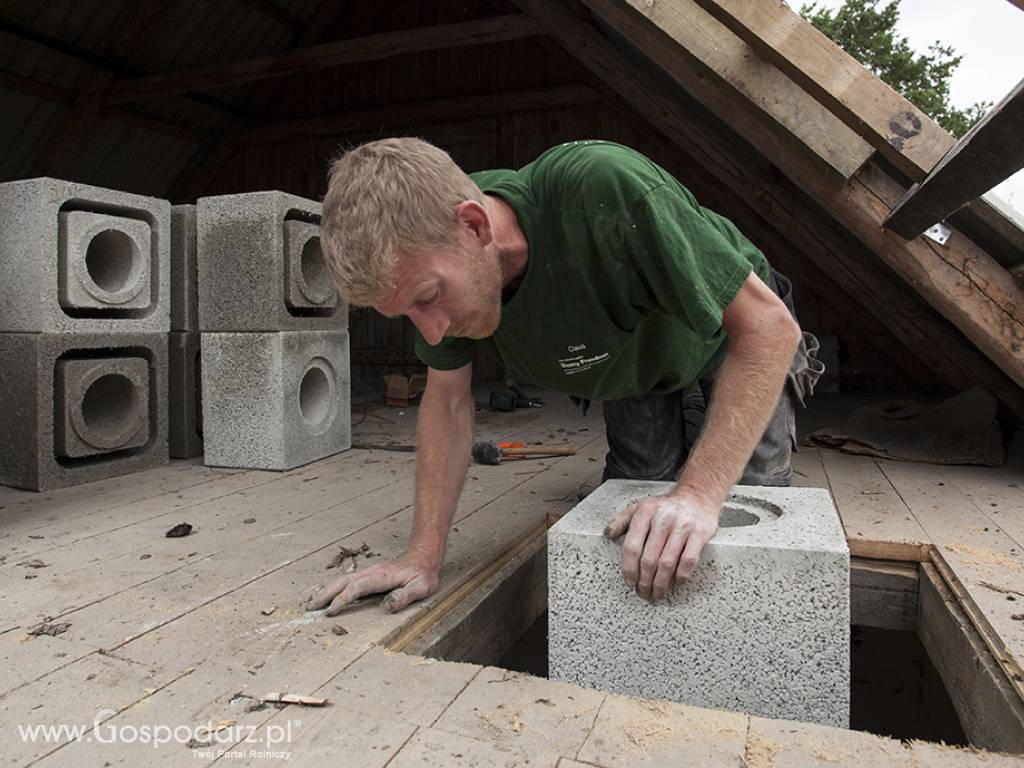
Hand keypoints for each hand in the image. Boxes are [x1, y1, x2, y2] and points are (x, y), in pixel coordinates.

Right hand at [305, 553, 439, 615]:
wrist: (423, 558)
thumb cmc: (423, 574)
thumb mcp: (422, 587)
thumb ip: (406, 596)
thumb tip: (387, 606)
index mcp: (381, 577)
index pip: (356, 588)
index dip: (342, 599)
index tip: (330, 611)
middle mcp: (370, 573)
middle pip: (342, 582)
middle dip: (325, 594)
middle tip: (310, 608)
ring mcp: (368, 573)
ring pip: (341, 580)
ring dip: (326, 591)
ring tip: (312, 603)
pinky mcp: (368, 576)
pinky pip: (346, 581)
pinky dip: (333, 587)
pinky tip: (327, 595)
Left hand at [603, 491, 718, 599]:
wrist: (697, 496)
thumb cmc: (666, 507)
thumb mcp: (641, 507)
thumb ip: (622, 520)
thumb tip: (608, 534)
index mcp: (645, 512)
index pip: (632, 547)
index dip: (629, 569)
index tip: (630, 582)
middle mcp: (663, 518)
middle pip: (649, 559)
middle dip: (644, 581)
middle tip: (643, 592)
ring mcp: (683, 525)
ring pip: (667, 563)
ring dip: (661, 583)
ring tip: (657, 592)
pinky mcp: (700, 533)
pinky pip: (689, 560)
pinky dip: (681, 575)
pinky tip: (677, 581)